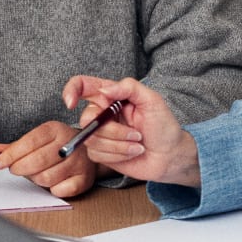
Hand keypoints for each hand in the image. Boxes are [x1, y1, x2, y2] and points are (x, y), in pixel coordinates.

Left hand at [0, 121, 98, 197]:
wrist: (88, 154)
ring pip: (46, 178)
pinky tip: (54, 181)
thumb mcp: (38, 140)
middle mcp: (69, 143)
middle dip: (20, 168)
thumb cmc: (59, 146)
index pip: (29, 142)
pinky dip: (52, 189)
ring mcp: (78, 161)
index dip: (11, 154)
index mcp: (55, 129)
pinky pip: (59, 191)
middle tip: (15, 170)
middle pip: (37, 161)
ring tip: (38, 173)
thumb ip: (15, 146)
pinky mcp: (84, 179)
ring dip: (37, 179)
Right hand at [60, 76, 197, 185]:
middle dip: (113, 130)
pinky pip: (97, 153)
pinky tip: (132, 152)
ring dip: (119, 144)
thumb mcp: (152, 99)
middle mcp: (102, 113)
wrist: (170, 155)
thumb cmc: (163, 126)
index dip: (71, 91)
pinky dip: (118, 154)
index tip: (71, 102)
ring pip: (92, 139)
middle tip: (137, 133)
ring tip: (138, 143)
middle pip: (87, 119)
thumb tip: (104, 90)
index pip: (82, 86)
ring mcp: (99, 134)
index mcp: (111, 95)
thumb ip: (128, 87)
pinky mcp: (100, 153)